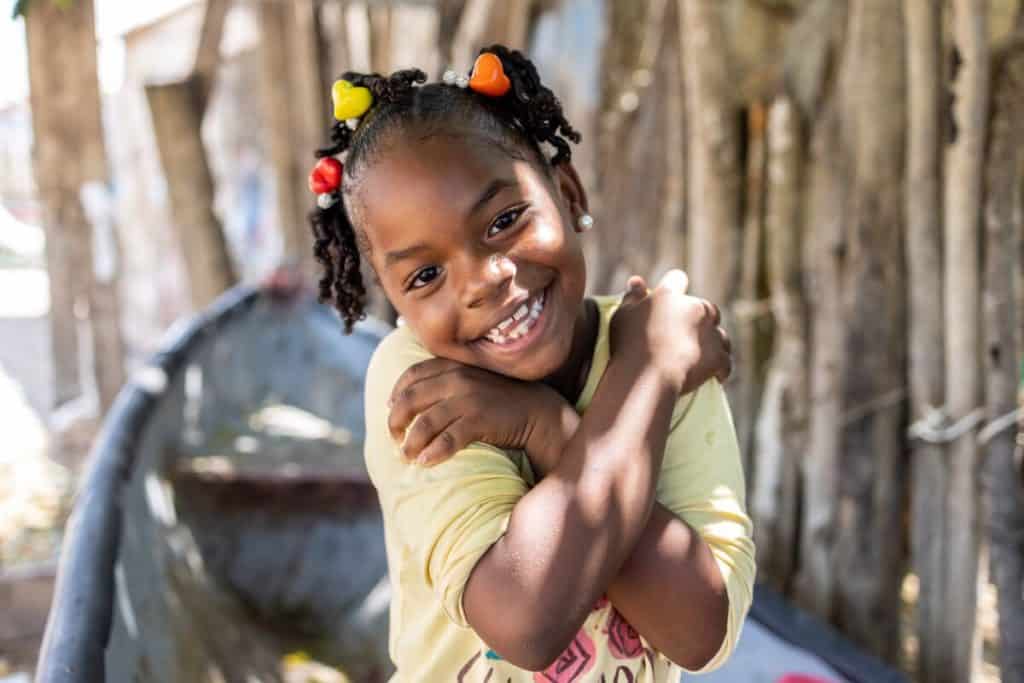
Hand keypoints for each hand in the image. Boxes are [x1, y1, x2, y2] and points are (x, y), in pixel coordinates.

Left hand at [387, 358, 573, 469]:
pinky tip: (426, 462)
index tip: (390, 407)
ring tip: (407, 456)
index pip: (412, 374)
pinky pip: (448, 439)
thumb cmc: (501, 399)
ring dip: (411, 442)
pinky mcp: (479, 420)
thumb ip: (448, 379)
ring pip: (426, 422)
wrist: (537, 411)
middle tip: (394, 437)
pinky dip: (433, 452)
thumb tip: (414, 393)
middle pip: (411, 399)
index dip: (396, 392)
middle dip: (396, 421)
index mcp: (453, 367)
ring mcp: (468, 400)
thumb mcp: (473, 380)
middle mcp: (457, 379)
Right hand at [610, 270, 730, 394]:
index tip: (670, 301)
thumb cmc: (628, 345)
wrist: (647, 377)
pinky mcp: (719, 357)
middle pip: (705, 307)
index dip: (674, 288)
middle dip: (699, 319)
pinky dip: (721, 368)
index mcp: (670, 295)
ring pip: (720, 334)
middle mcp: (695, 308)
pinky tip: (715, 376)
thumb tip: (637, 280)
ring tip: (699, 358)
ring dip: (712, 343)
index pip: (677, 279)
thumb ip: (632, 298)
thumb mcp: (622, 317)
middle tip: (683, 336)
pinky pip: (726, 362)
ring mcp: (711, 333)